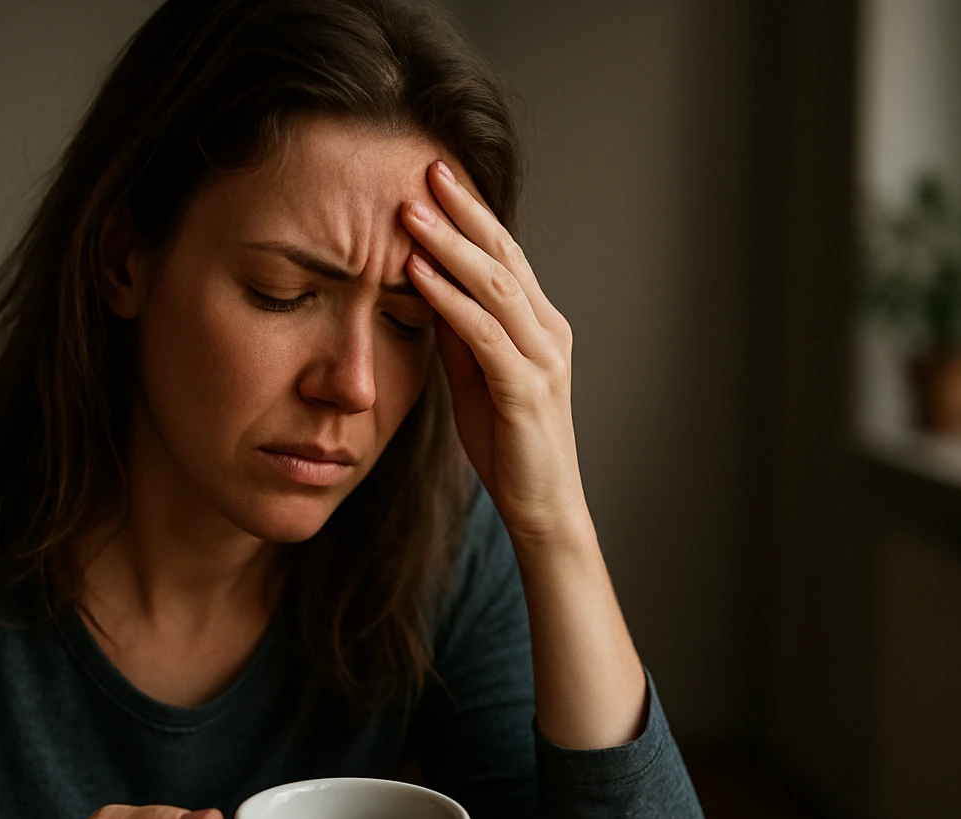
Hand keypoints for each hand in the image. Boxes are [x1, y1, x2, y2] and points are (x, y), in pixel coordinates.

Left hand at [400, 160, 588, 549]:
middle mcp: (549, 332)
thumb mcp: (474, 378)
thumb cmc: (508, 445)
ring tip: (412, 210)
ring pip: (496, 286)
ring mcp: (543, 359)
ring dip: (450, 246)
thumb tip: (427, 287)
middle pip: (505, 256)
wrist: (542, 508)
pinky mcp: (527, 390)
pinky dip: (449, 299)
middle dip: (464, 210)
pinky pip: (484, 333)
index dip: (472, 213)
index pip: (505, 255)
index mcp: (540, 325)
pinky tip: (418, 273)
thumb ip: (460, 334)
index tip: (436, 176)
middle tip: (426, 167)